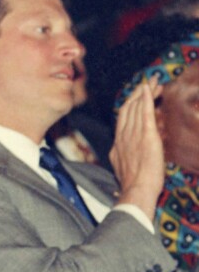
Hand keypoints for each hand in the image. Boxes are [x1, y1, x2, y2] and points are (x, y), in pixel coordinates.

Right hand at [109, 77, 164, 219]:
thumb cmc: (133, 185)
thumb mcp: (122, 167)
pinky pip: (145, 113)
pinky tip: (148, 88)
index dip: (131, 104)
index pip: (122, 118)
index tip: (139, 96)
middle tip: (148, 82)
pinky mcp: (146, 137)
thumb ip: (121, 155)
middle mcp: (123, 136)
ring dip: (145, 92)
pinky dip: (146, 99)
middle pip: (129, 109)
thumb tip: (118, 153)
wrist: (137, 191)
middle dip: (138, 93)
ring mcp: (134, 136)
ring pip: (137, 108)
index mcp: (118, 143)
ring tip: (153, 80)